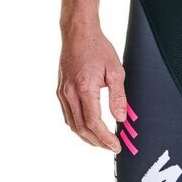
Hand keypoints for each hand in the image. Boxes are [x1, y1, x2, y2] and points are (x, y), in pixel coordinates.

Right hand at [57, 19, 127, 150]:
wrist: (78, 34)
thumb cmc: (98, 48)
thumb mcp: (115, 70)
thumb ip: (118, 95)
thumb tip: (121, 118)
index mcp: (84, 88)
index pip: (93, 122)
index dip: (105, 138)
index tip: (116, 145)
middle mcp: (70, 93)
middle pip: (81, 128)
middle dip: (97, 142)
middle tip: (112, 147)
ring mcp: (62, 93)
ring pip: (72, 124)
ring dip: (87, 137)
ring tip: (102, 142)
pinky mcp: (60, 91)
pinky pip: (67, 116)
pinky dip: (78, 127)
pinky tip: (88, 129)